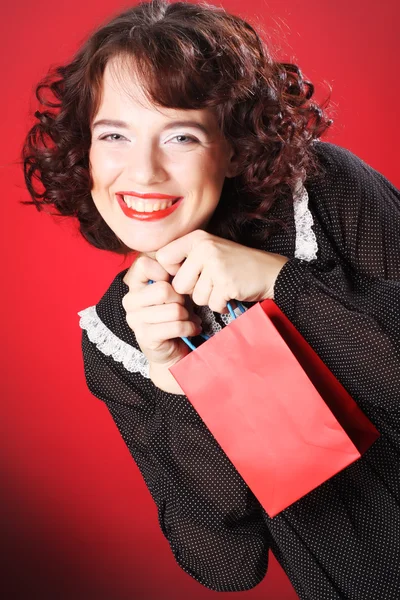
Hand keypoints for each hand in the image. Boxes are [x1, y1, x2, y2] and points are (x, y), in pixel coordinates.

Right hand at [122, 255, 201, 367]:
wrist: (173, 349)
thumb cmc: (175, 315)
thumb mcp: (175, 290)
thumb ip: (173, 273)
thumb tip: (179, 262)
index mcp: (133, 285)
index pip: (143, 264)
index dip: (166, 270)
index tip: (178, 281)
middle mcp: (129, 301)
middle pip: (163, 289)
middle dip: (181, 298)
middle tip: (185, 306)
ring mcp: (134, 320)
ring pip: (174, 309)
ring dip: (187, 316)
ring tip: (188, 319)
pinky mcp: (145, 337)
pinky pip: (176, 326)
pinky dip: (189, 328)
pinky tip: (191, 329)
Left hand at [156, 230, 288, 312]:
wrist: (270, 272)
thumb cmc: (237, 265)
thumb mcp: (209, 251)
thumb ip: (185, 258)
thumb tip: (156, 270)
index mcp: (197, 238)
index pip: (163, 258)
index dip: (173, 273)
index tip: (190, 274)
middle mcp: (205, 247)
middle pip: (179, 284)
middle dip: (194, 290)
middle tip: (213, 282)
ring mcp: (216, 265)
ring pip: (196, 297)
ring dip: (210, 298)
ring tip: (224, 285)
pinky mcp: (227, 283)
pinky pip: (212, 304)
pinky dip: (222, 304)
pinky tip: (232, 292)